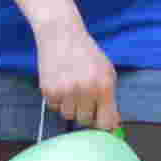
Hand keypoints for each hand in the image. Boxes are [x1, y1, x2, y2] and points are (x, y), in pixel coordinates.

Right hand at [31, 16, 119, 132]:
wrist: (61, 35)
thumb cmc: (87, 54)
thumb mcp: (106, 72)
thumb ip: (111, 99)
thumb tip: (113, 125)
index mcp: (103, 86)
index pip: (105, 122)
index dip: (102, 124)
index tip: (100, 122)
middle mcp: (85, 90)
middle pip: (85, 121)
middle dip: (85, 112)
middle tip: (84, 97)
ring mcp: (65, 91)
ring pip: (68, 115)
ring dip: (70, 106)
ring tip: (71, 88)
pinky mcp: (48, 90)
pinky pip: (54, 107)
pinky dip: (58, 99)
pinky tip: (60, 83)